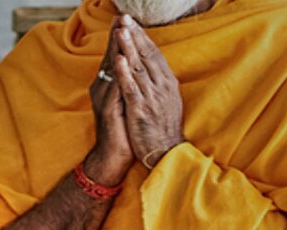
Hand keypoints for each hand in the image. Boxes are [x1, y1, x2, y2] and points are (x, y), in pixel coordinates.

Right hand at [84, 16, 134, 186]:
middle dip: (117, 37)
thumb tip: (134, 67)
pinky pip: (114, 89)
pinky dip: (119, 75)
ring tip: (122, 31)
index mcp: (108, 85)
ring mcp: (104, 99)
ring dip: (117, 49)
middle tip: (123, 17)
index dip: (120, 38)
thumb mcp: (124, 103)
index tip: (126, 20)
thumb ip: (126, 85)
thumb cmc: (121, 131)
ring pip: (111, 69)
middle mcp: (103, 89)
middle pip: (111, 57)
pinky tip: (122, 62)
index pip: (115, 56)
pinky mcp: (109, 111)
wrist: (112, 157)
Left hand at [114, 14, 183, 168]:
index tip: (133, 23)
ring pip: (139, 69)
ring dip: (129, 49)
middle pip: (147, 56)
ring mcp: (152, 98)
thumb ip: (159, 82)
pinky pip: (132, 89)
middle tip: (125, 19)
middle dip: (135, 36)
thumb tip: (152, 65)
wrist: (165, 153)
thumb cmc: (163, 128)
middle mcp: (162, 87)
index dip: (143, 37)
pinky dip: (125, 74)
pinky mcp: (141, 111)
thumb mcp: (167, 100)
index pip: (155, 54)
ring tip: (121, 31)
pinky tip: (119, 60)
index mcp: (168, 83)